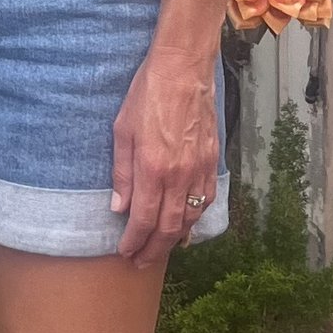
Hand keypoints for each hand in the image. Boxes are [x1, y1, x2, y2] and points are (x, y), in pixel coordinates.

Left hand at [111, 41, 220, 264]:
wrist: (183, 69)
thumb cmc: (147, 94)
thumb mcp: (122, 130)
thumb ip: (121, 172)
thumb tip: (120, 207)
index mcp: (152, 168)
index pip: (144, 219)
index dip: (134, 241)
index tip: (125, 252)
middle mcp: (179, 175)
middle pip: (169, 228)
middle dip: (154, 250)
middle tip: (141, 262)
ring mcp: (199, 169)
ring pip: (190, 218)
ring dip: (175, 240)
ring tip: (161, 249)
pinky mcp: (212, 161)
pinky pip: (205, 200)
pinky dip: (195, 218)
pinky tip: (186, 224)